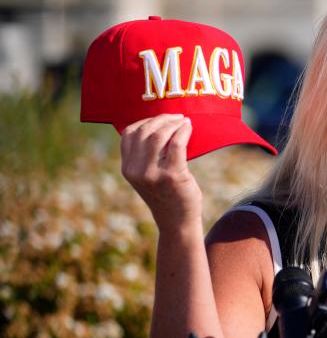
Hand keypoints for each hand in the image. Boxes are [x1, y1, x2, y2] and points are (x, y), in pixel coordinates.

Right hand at [120, 114, 202, 230]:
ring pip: (159, 135)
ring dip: (173, 124)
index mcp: (127, 168)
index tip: (161, 119)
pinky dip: (183, 131)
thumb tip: (156, 125)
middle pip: (145, 131)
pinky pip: (176, 144)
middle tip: (177, 117)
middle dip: (162, 119)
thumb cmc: (166, 194)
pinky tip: (189, 127)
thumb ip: (144, 156)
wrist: (177, 220)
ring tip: (184, 121)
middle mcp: (135, 170)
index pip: (129, 134)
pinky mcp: (172, 175)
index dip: (146, 121)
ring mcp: (152, 173)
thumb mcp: (146, 175)